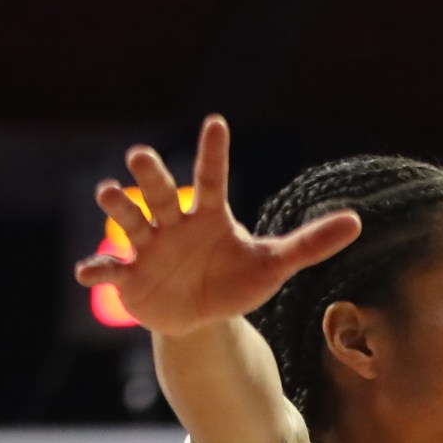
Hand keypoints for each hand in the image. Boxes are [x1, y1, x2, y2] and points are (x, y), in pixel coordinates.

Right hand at [73, 115, 362, 339]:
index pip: (212, 179)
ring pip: (131, 220)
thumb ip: (309, 244)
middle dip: (150, 175)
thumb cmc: (236, 283)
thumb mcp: (273, 265)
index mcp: (209, 216)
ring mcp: (149, 248)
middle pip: (162, 192)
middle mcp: (175, 224)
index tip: (216, 122)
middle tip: (140, 154)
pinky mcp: (132, 277)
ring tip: (107, 191)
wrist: (203, 319)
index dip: (214, 153)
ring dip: (118, 207)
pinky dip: (98, 269)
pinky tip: (86, 273)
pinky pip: (112, 269)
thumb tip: (356, 221)